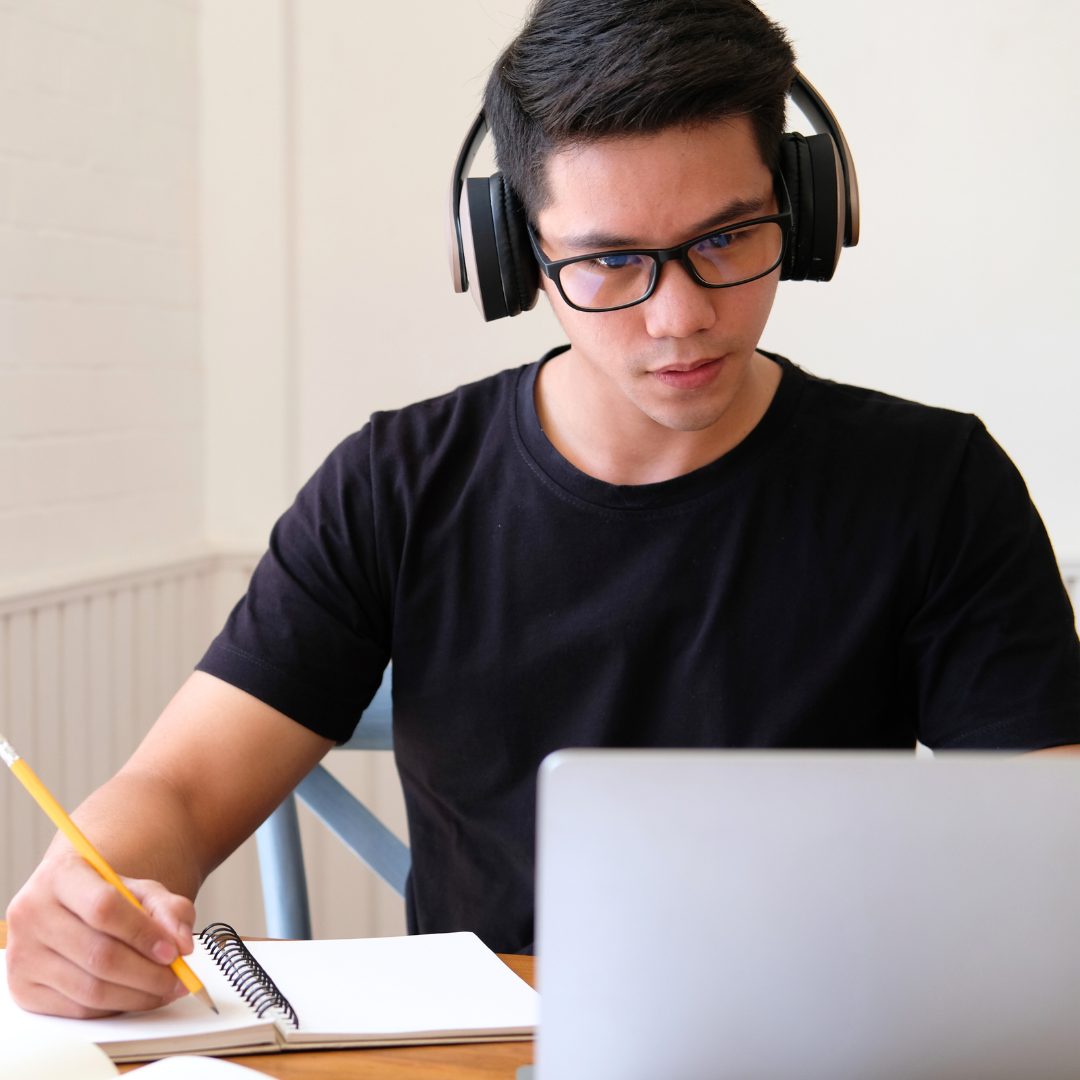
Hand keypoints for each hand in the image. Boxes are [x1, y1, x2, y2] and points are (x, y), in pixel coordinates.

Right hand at [5, 847, 195, 1017]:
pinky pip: (78, 1010)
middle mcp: (32, 913)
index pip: (104, 908)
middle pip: (98, 955)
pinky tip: (136, 996)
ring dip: (137, 996)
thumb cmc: (106, 896)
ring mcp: (22, 954)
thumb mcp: (141, 890)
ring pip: (90, 989)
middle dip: (148, 974)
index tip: (174, 951)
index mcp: (60, 875)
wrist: (70, 906)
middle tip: (177, 979)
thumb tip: (182, 943)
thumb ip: (170, 909)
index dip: (143, 934)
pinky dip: (115, 1008)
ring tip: (164, 989)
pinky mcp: (23, 990)